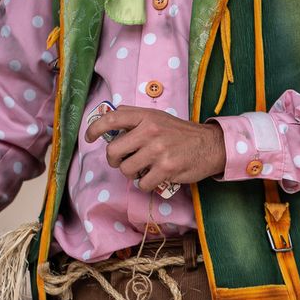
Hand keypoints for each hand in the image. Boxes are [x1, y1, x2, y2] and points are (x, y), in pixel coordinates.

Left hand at [85, 107, 225, 195]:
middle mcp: (150, 131)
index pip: (112, 118)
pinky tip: (155, 176)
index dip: (94, 129)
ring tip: (143, 168)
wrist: (210, 145)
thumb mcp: (158, 116)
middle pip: (113, 151)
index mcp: (146, 116)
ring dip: (132, 173)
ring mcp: (158, 151)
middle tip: (123, 161)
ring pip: (126, 170)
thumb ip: (135, 116)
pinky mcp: (166, 169)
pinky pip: (142, 183)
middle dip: (114, 160)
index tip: (88, 137)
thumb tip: (110, 117)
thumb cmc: (180, 132)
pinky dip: (146, 184)